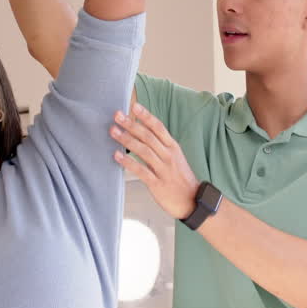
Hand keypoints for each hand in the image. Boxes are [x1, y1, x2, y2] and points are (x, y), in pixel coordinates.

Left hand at [111, 103, 200, 219]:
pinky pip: (141, 171)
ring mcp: (163, 170)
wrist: (193, 201)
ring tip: (113, 131)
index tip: (134, 106)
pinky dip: (128, 162)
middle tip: (117, 115)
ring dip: (127, 140)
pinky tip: (117, 156)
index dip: (146, 116)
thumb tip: (141, 133)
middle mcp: (169, 156)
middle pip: (148, 136)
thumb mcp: (175, 158)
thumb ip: (160, 146)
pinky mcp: (157, 184)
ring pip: (144, 151)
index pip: (158, 127)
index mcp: (173, 147)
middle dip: (131, 124)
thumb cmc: (181, 179)